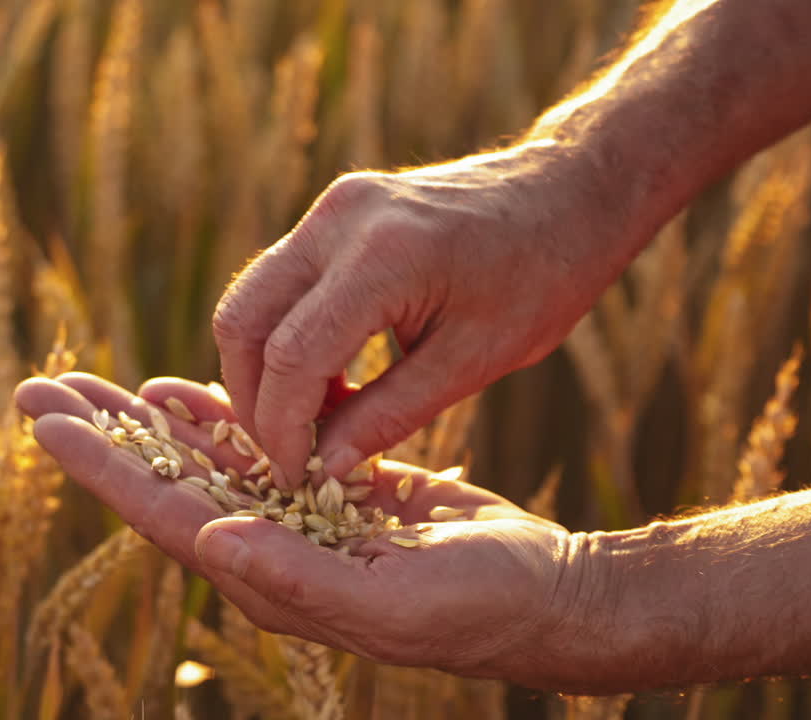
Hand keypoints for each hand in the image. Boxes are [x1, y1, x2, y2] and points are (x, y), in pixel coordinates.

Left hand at [15, 372, 596, 687]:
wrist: (540, 592)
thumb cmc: (479, 607)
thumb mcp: (393, 602)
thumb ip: (300, 577)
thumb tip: (212, 543)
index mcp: (268, 579)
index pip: (164, 516)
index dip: (103, 466)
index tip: (45, 420)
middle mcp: (264, 551)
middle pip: (163, 484)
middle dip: (102, 434)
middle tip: (38, 385)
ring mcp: (291, 519)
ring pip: (199, 460)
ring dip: (143, 420)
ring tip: (88, 381)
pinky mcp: (323, 491)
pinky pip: (252, 447)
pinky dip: (213, 416)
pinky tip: (177, 391)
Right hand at [212, 143, 635, 486]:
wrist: (568, 191)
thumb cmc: (541, 277)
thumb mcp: (474, 361)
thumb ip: (391, 415)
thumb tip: (326, 465)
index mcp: (382, 258)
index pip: (290, 355)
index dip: (281, 427)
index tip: (294, 475)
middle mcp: (338, 221)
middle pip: (242, 320)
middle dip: (252, 398)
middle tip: (288, 452)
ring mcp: (330, 209)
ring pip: (250, 299)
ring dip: (264, 369)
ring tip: (314, 422)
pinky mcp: (332, 212)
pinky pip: (279, 282)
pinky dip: (285, 338)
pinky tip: (330, 382)